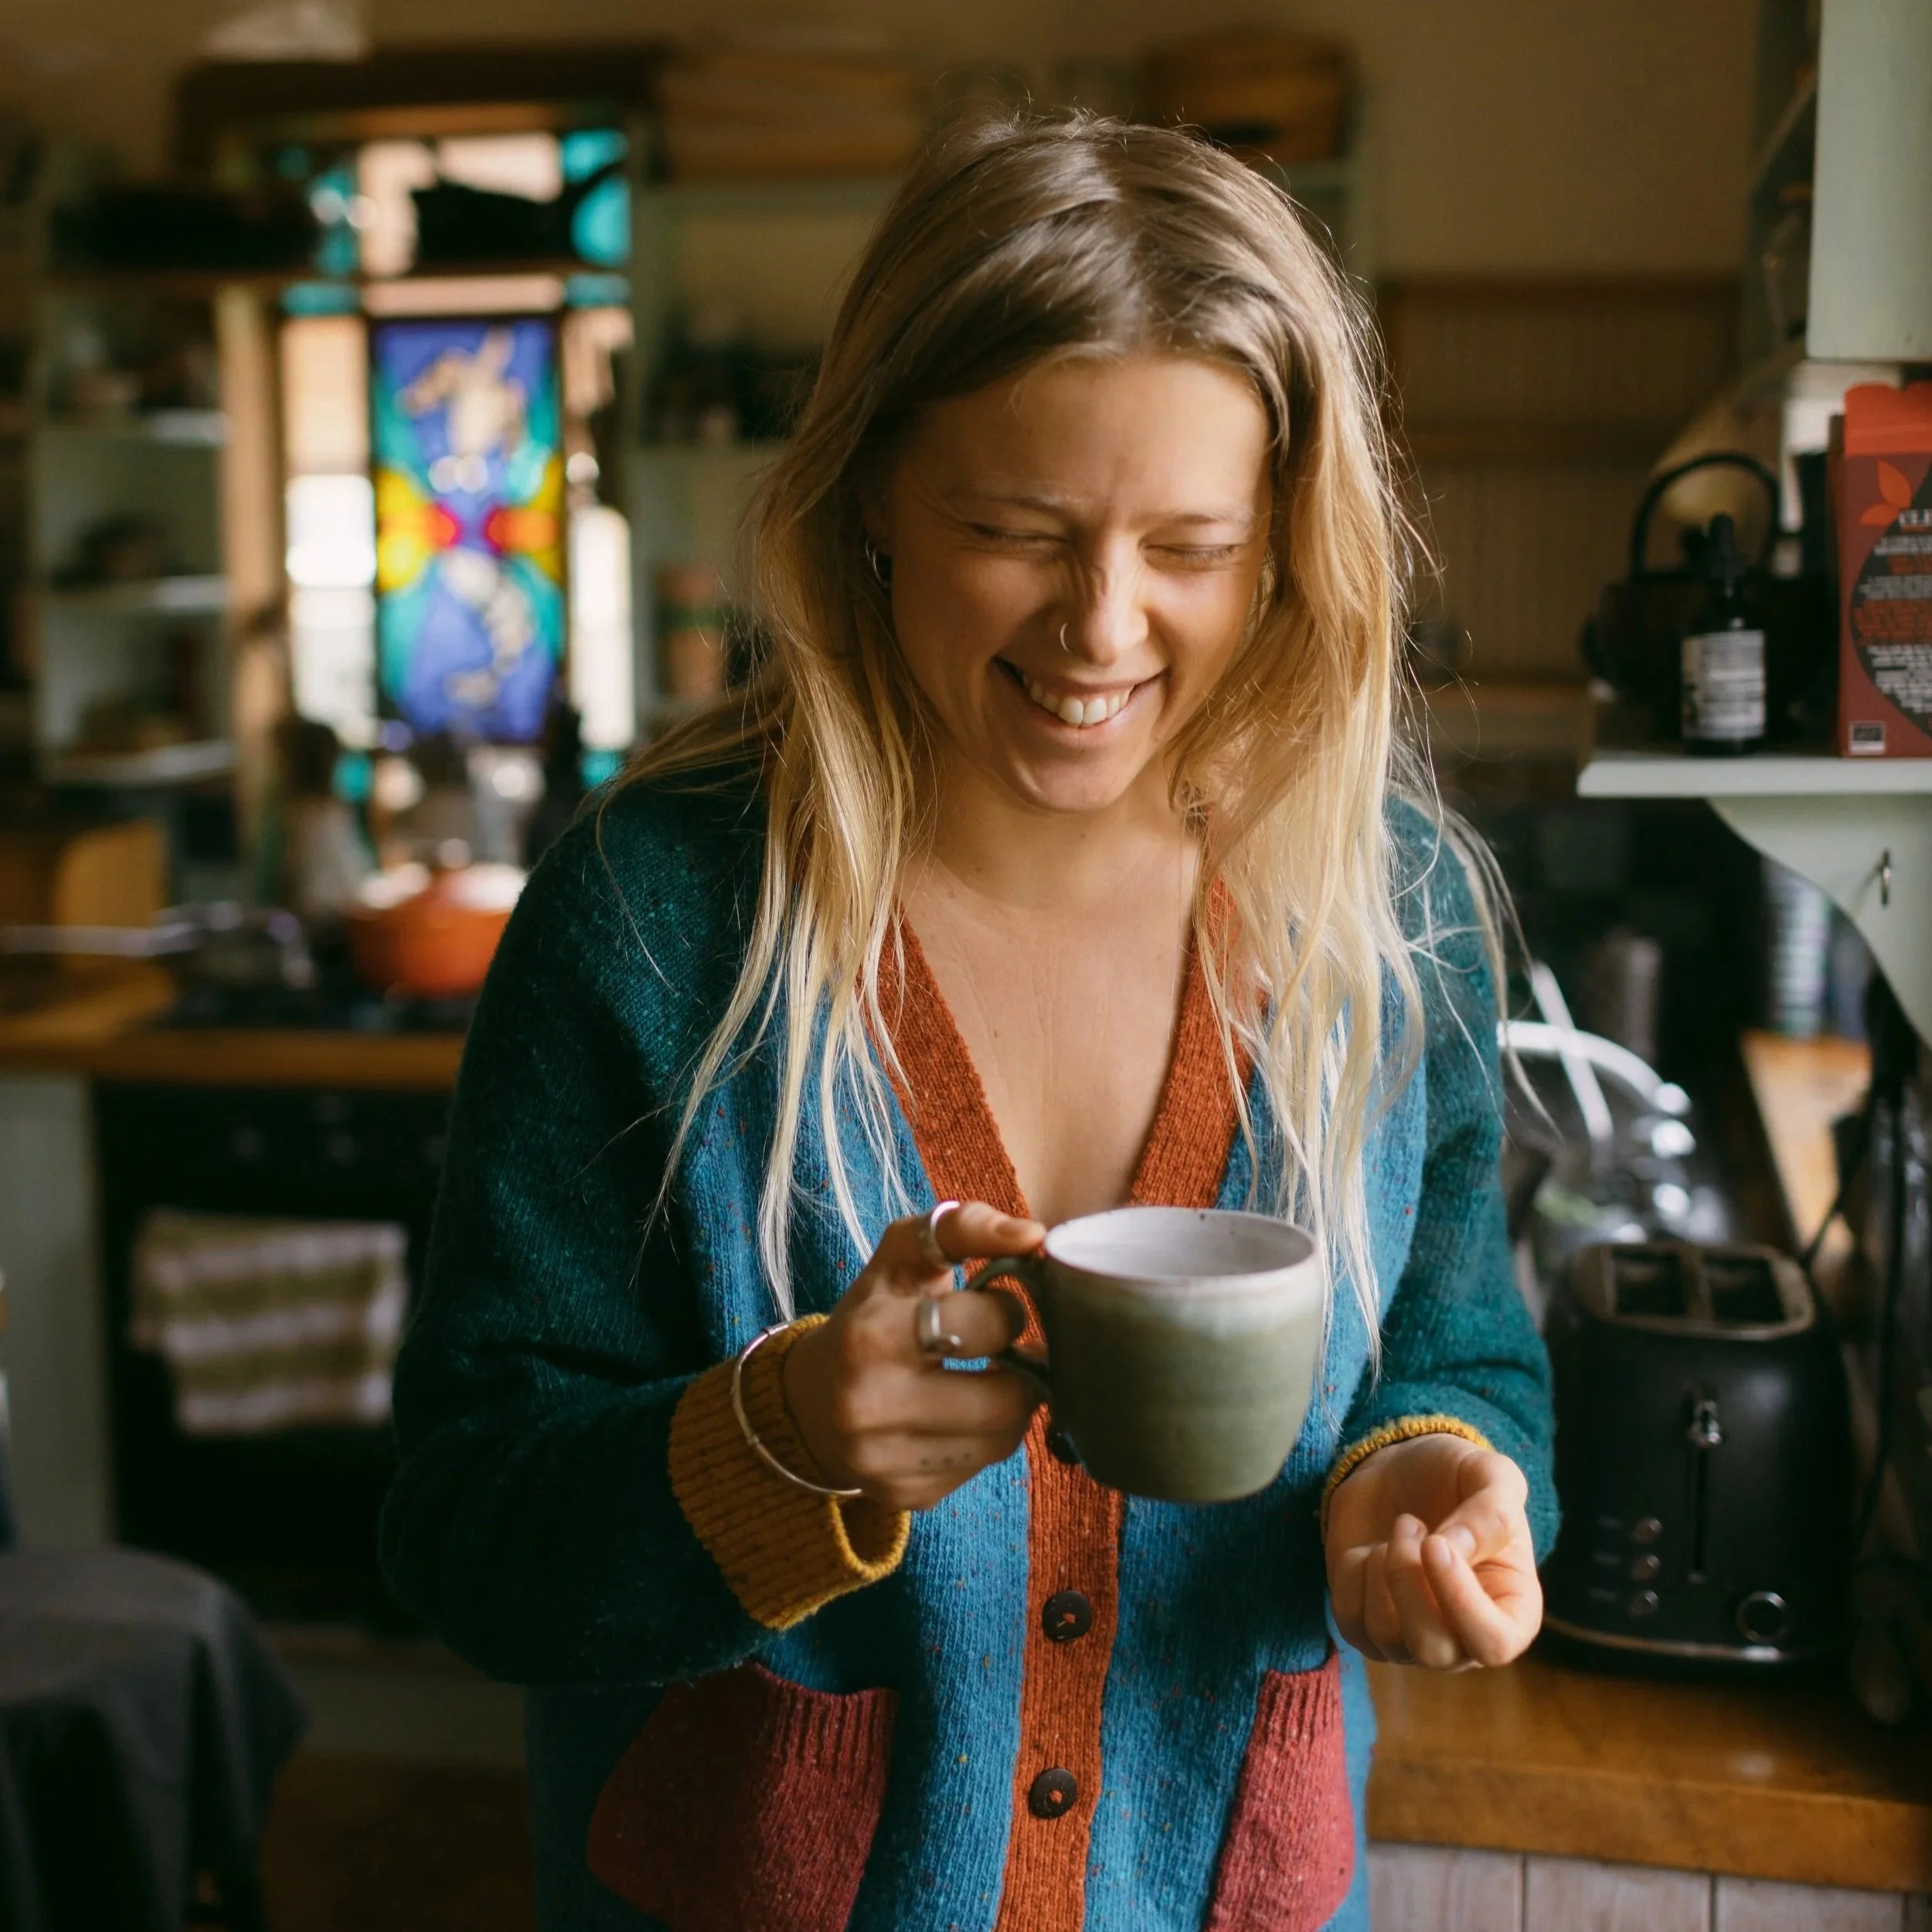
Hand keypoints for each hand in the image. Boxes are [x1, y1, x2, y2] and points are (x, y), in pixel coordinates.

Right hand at [782, 1202, 1044, 1510]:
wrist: (810, 1397)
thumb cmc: (873, 1310)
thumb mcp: (904, 1254)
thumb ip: (966, 1227)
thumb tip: (1035, 1236)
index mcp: (872, 1336)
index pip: (989, 1326)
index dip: (1007, 1311)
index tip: (994, 1307)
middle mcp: (871, 1407)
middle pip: (1006, 1400)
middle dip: (1021, 1369)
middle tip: (1006, 1352)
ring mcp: (885, 1462)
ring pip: (1003, 1440)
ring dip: (1010, 1406)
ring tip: (986, 1380)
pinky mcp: (903, 1497)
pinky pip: (980, 1471)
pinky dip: (983, 1439)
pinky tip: (959, 1416)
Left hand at [1325, 1434, 1540, 1669]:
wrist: (1401, 1471)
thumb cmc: (1456, 1479)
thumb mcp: (1492, 1476)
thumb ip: (1493, 1512)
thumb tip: (1455, 1550)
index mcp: (1511, 1611)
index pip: (1494, 1644)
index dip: (1461, 1601)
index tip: (1435, 1544)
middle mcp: (1464, 1638)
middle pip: (1433, 1651)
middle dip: (1409, 1583)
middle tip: (1409, 1524)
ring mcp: (1412, 1639)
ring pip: (1386, 1636)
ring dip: (1383, 1569)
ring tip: (1402, 1529)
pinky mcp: (1367, 1627)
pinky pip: (1349, 1618)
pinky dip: (1353, 1571)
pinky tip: (1373, 1548)